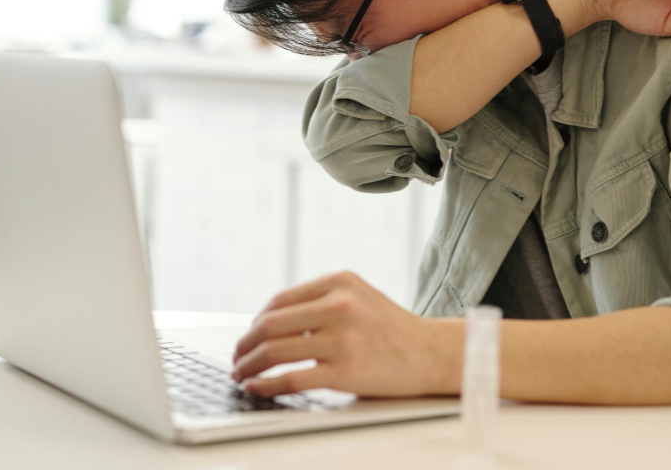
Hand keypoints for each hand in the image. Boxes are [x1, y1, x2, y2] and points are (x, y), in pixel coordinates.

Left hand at [232, 271, 458, 396]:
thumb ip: (321, 301)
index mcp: (340, 282)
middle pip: (270, 324)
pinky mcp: (346, 371)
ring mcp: (342, 338)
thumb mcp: (360, 297)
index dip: (255, 323)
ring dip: (249, 366)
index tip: (247, 338)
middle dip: (245, 345)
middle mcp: (340, 305)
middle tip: (237, 359)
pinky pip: (292, 379)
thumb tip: (269, 324)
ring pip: (275, 351)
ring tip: (242, 375)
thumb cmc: (394, 330)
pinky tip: (258, 388)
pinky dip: (267, 385)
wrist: (434, 353)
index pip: (279, 301)